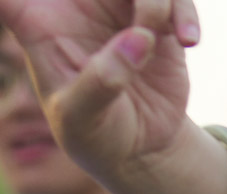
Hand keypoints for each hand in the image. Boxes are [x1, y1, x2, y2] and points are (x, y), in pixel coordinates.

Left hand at [0, 0, 200, 186]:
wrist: (139, 146)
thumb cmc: (93, 134)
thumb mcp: (81, 120)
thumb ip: (100, 81)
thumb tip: (137, 40)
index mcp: (38, 27)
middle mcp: (75, 7)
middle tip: (135, 12)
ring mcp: (116, 6)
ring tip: (156, 38)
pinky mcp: (157, 13)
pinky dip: (184, 11)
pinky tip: (189, 40)